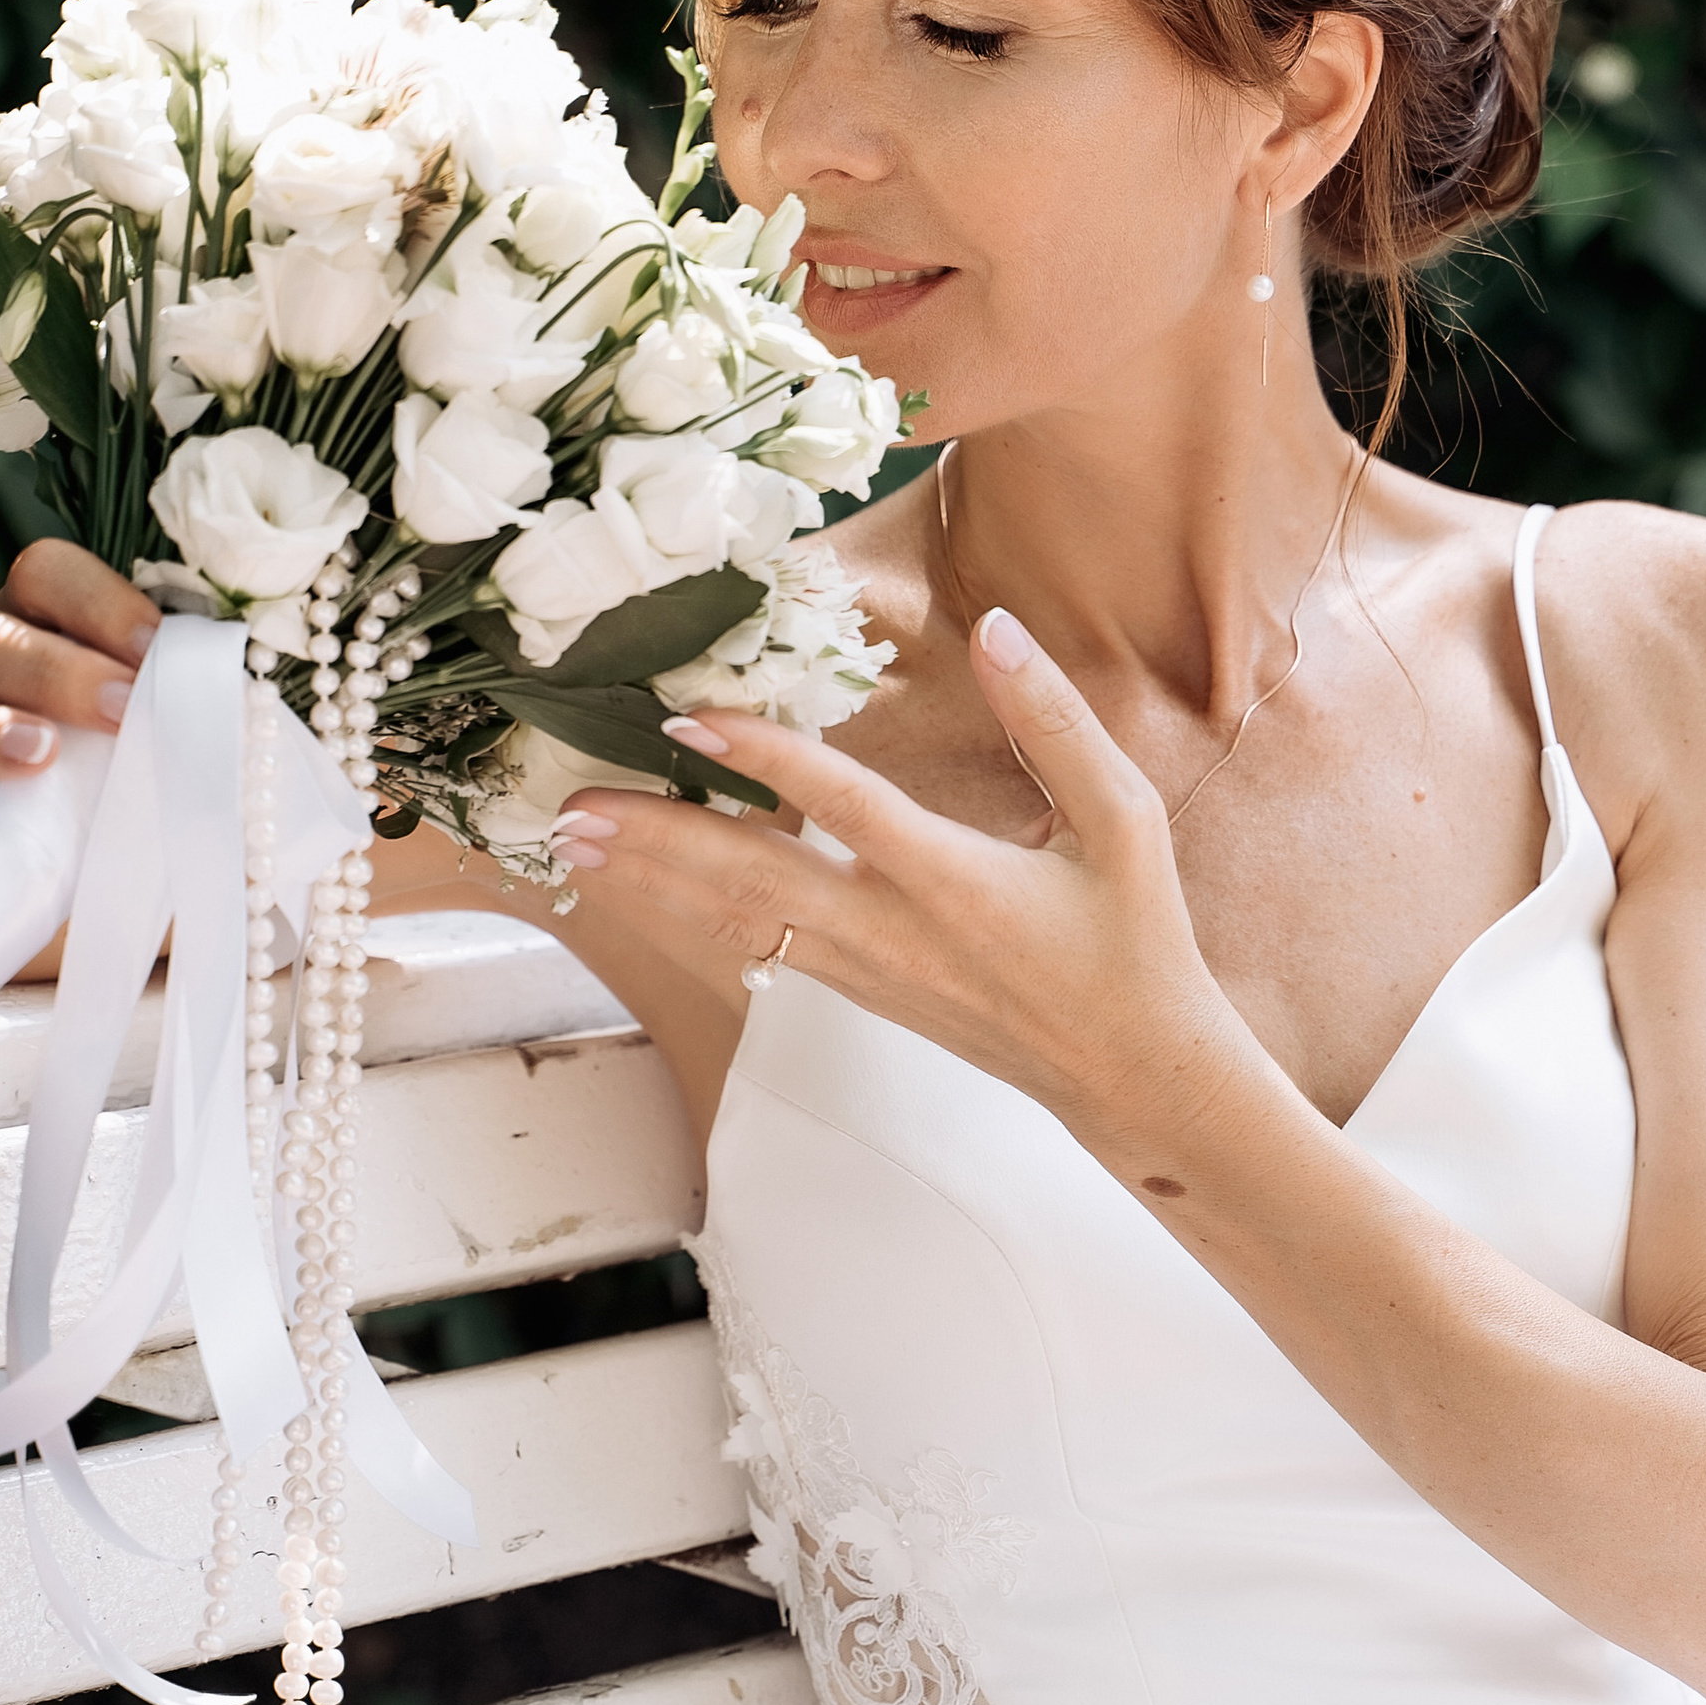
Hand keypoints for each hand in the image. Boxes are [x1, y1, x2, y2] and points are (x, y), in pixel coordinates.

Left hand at [555, 605, 1246, 1152]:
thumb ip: (1056, 725)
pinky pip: (761, 948)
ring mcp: (870, 972)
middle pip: (755, 881)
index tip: (690, 719)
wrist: (1131, 1075)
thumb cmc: (1133, 941)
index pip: (846, 808)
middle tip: (572, 807)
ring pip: (742, 921)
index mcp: (958, 883)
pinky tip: (650, 890)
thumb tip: (997, 629)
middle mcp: (897, 933)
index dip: (767, 760)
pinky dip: (696, 914)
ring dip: (656, 883)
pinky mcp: (862, 993)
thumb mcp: (1126, 823)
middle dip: (659, 842)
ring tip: (576, 845)